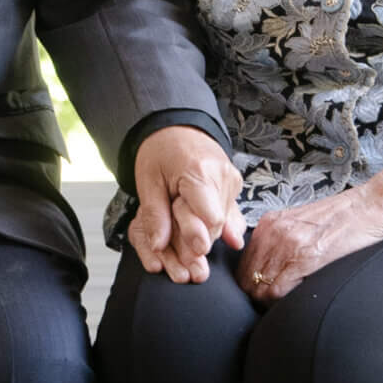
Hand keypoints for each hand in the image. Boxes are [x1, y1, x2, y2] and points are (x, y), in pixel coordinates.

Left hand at [129, 126, 245, 283]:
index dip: (198, 237)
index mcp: (199, 173)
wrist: (175, 127)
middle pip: (216, 225)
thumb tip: (158, 245)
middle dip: (198, 241)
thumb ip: (154, 215)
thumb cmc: (160, 152)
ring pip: (223, 222)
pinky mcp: (234, 185)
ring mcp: (231, 180)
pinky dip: (221, 226)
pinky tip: (220, 237)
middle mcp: (222, 176)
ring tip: (186, 234)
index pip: (210, 218)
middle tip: (180, 254)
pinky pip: (230, 214)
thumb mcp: (148, 181)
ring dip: (205, 234)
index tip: (191, 253)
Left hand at [237, 164, 382, 302]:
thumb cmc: (342, 217)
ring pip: (260, 287)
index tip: (263, 293)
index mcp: (269, 223)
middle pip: (247, 277)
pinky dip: (282, 302)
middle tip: (273, 305)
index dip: (251, 284)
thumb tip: (267, 269)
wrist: (370, 207)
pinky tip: (295, 299)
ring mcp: (287, 244)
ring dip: (269, 301)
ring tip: (285, 304)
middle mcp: (273, 231)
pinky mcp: (305, 257)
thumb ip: (280, 240)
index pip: (244, 264)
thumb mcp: (300, 224)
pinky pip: (278, 290)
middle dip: (257, 295)